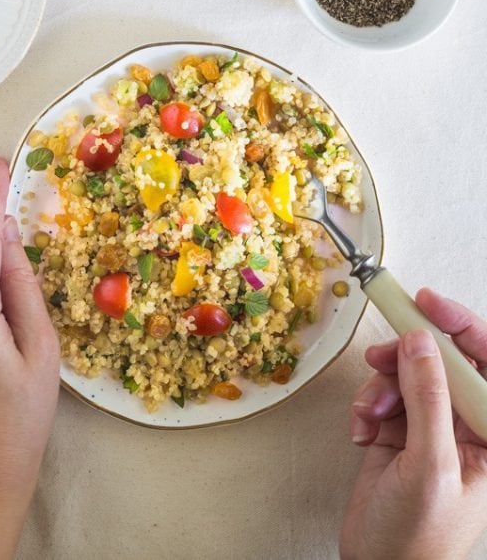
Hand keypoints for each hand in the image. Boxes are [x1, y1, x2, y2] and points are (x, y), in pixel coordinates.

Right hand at [340, 289, 486, 559]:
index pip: (485, 361)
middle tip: (381, 358)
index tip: (427, 303)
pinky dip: (366, 406)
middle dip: (407, 358)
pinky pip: (382, 394)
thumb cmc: (418, 539)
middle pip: (440, 360)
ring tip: (370, 413)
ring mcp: (431, 427)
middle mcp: (465, 425)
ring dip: (381, 387)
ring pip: (405, 374)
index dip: (460, 325)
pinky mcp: (399, 431)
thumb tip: (421, 342)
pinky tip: (363, 433)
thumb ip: (428, 399)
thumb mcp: (428, 465)